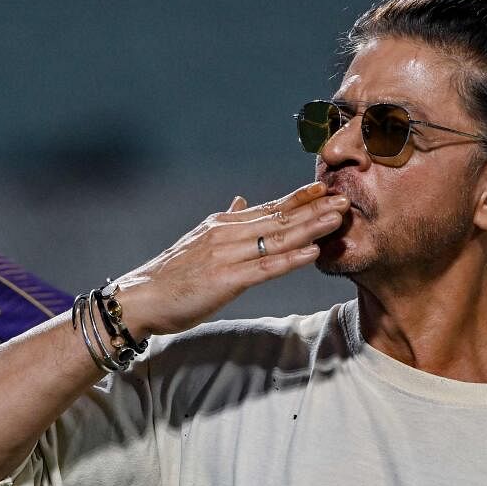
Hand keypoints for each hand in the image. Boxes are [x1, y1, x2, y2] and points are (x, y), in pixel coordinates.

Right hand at [106, 181, 348, 337]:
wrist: (141, 298)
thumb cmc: (172, 275)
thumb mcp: (200, 240)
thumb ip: (226, 222)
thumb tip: (240, 200)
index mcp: (223, 224)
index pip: (269, 208)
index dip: (300, 198)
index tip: (326, 187)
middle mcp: (227, 234)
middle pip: (279, 219)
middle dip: (314, 208)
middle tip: (345, 198)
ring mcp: (226, 256)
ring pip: (276, 239)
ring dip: (310, 227)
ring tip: (338, 219)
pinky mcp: (225, 280)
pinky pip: (265, 268)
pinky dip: (291, 259)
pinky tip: (313, 253)